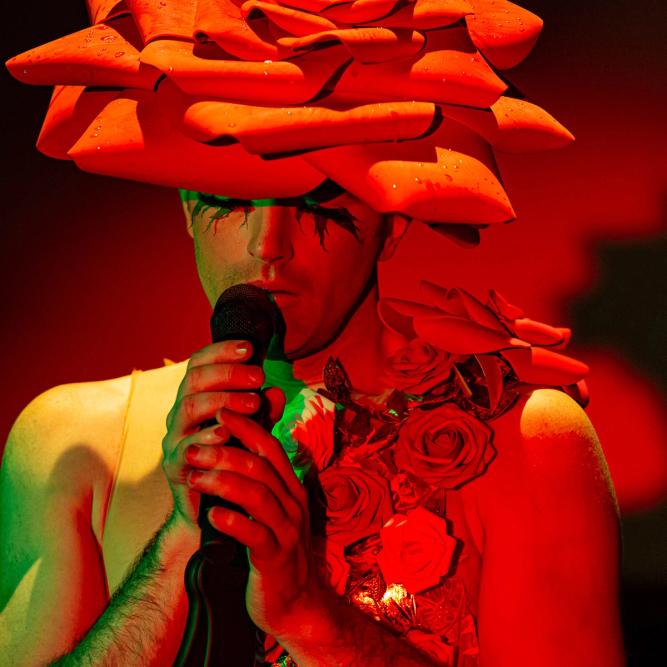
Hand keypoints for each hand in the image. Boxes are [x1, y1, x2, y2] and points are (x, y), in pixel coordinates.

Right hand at [161, 339, 284, 530]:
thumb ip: (263, 413)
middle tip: (258, 376)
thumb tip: (277, 392)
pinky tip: (227, 433)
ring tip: (253, 403)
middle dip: (227, 374)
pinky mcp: (173, 466)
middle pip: (193, 381)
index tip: (250, 348)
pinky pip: (185, 446)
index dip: (221, 352)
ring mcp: (174, 438)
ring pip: (187, 407)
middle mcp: (180, 414)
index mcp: (197, 399)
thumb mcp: (253, 432)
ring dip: (221, 400)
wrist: (215, 511)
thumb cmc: (234, 462)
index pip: (200, 364)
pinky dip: (206, 437)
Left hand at [184, 407, 322, 638]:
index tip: (219, 410)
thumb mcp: (273, 510)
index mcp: (290, 487)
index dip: (245, 426)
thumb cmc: (276, 550)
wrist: (296, 604)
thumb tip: (235, 448)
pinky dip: (233, 522)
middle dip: (224, 451)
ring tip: (194, 477)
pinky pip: (255, 535)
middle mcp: (292, 503)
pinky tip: (212, 516)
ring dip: (223, 482)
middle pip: (260, 466)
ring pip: (257, 495)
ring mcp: (286, 530)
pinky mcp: (275, 559)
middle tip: (192, 448)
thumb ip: (259, 481)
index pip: (269, 446)